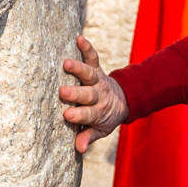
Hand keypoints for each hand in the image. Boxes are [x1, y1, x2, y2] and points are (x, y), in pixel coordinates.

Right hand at [59, 35, 129, 152]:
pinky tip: (79, 38)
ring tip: (66, 63)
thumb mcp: (101, 130)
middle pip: (88, 94)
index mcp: (98, 112)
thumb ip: (89, 137)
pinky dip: (87, 47)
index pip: (88, 115)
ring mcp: (98, 80)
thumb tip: (79, 149)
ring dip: (78, 69)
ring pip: (89, 74)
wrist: (124, 100)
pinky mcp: (97, 68)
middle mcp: (98, 95)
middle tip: (62, 92)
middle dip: (76, 93)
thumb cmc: (105, 117)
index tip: (67, 115)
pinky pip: (93, 57)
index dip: (79, 115)